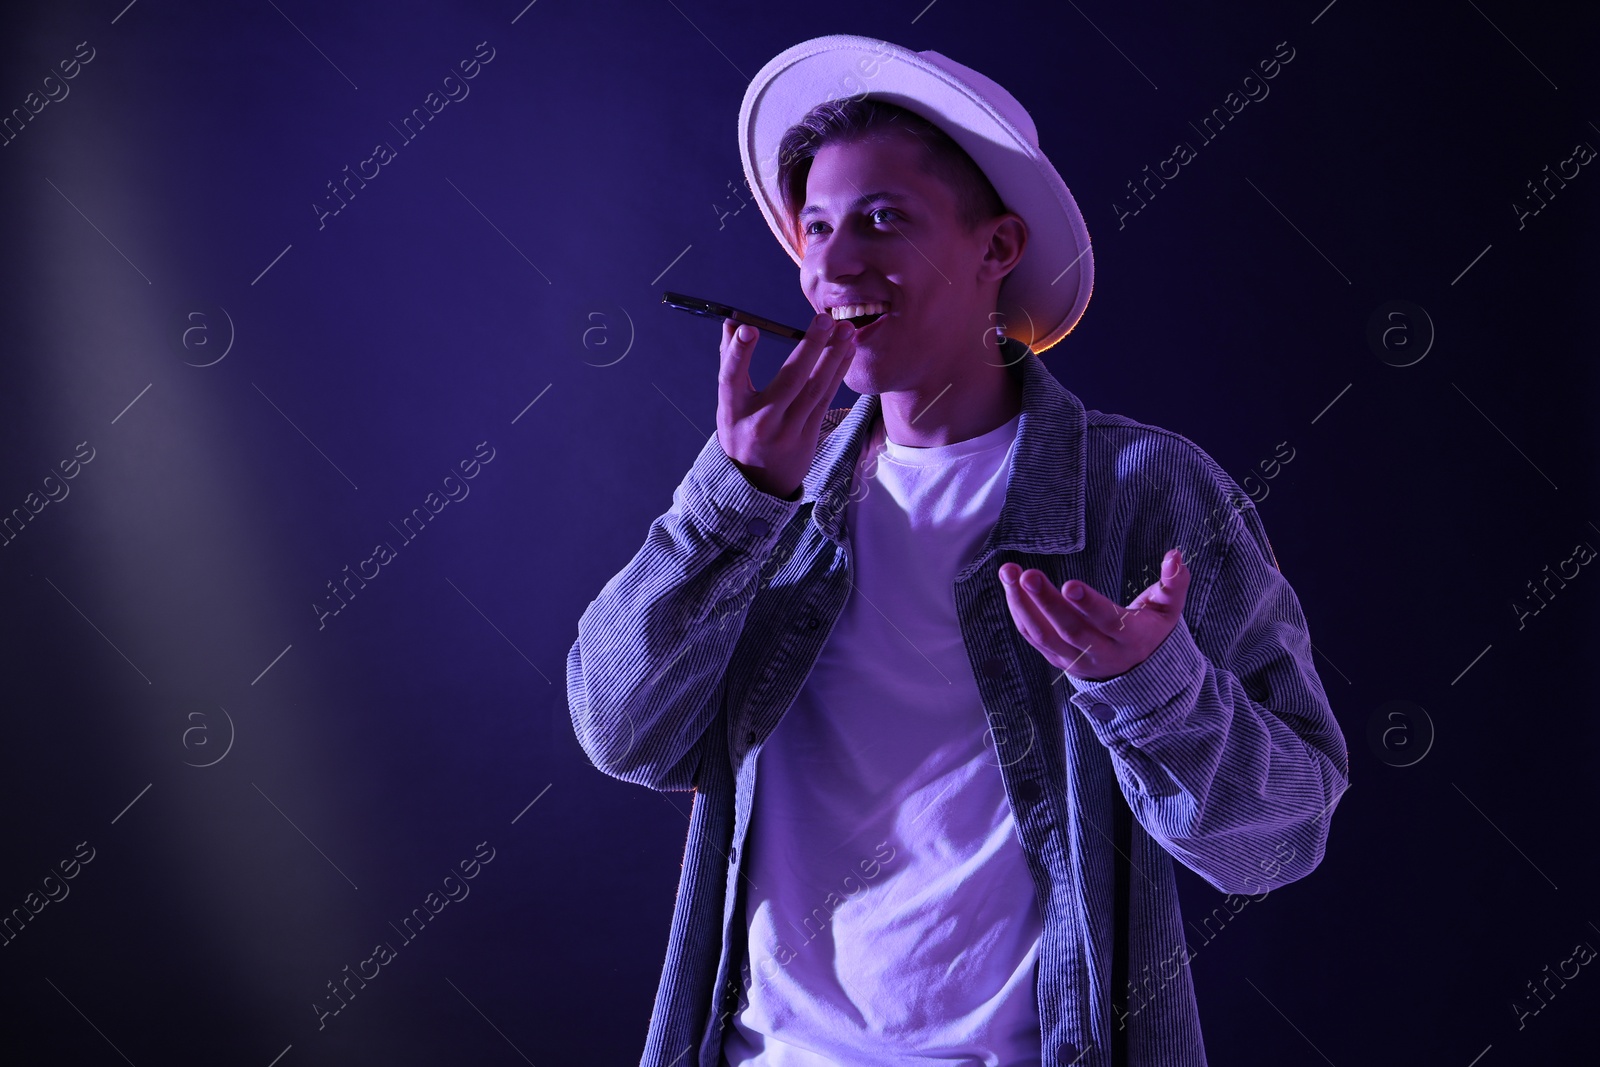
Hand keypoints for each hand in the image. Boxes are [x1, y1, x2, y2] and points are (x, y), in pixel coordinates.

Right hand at [717, 313, 855, 499]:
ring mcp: (787, 432)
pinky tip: (847, 351)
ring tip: (846, 329)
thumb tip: (732, 323)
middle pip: (789, 380)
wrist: (757, 483)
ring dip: (833, 356)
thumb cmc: (740, 431)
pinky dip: (837, 373)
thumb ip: (730, 362)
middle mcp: (760, 422)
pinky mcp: (808, 437)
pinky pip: (825, 399)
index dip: (738, 353)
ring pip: (814, 389)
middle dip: (810, 347)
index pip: (731, 379)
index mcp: (732, 411)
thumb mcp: (727, 404)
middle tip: (825, 318)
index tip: (749, 328)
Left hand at [998, 549, 1189, 681]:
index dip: (1089, 605)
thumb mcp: (1169, 610)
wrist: (1135, 672)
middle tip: (1028, 575)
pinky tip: (1010, 586)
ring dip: (1023, 604)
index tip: (1070, 584)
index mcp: (1130, 639)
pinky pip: (1032, 637)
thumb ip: (1174, 583)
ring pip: (1043, 635)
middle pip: (1069, 629)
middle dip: (1046, 602)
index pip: (1107, 622)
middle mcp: (1100, 653)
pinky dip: (1019, 612)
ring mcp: (1074, 659)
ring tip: (1009, 573)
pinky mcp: (1055, 659)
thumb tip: (1175, 555)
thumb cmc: (1151, 630)